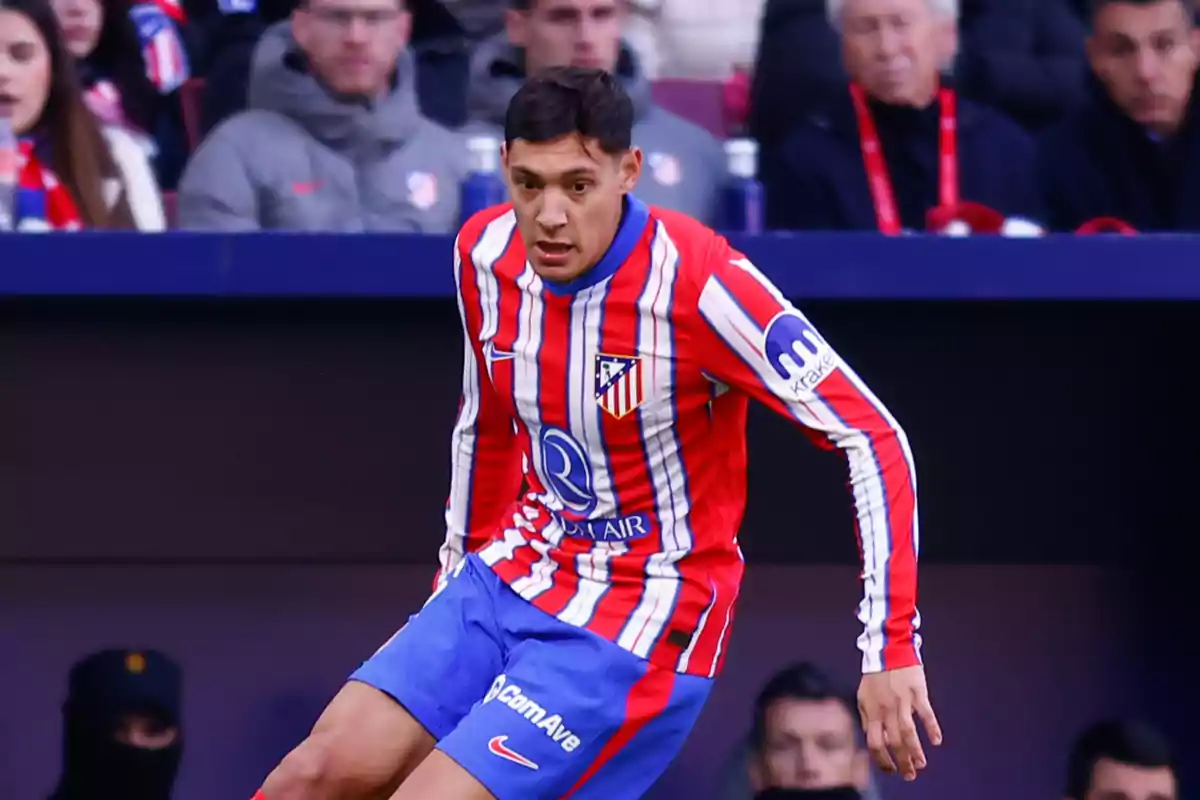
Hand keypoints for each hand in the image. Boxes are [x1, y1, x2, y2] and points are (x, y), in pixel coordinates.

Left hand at [857, 664, 942, 780]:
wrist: (888, 649)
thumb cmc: (875, 676)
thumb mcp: (863, 697)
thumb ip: (867, 719)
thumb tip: (875, 740)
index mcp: (872, 711)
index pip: (874, 743)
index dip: (881, 760)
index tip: (890, 770)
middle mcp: (886, 709)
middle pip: (893, 742)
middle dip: (902, 762)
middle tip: (910, 775)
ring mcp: (902, 701)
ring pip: (908, 732)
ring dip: (915, 751)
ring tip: (921, 764)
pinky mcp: (917, 692)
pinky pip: (925, 714)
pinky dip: (932, 728)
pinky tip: (936, 741)